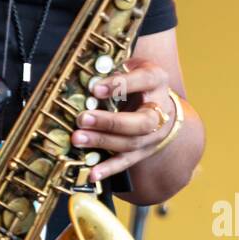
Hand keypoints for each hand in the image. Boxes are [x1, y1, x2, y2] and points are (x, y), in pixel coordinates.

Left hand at [70, 57, 173, 182]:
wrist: (161, 104)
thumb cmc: (137, 80)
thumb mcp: (131, 66)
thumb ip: (112, 69)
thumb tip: (87, 78)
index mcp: (157, 81)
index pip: (143, 81)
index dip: (120, 85)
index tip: (96, 88)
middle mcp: (160, 110)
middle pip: (141, 122)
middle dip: (110, 122)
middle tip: (82, 118)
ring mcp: (154, 134)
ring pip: (130, 143)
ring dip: (102, 142)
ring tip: (77, 138)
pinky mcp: (143, 151)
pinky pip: (126, 162)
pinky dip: (109, 169)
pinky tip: (92, 173)